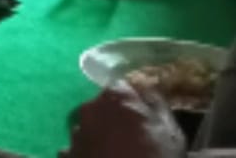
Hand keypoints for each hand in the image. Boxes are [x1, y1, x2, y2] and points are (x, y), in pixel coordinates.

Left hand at [60, 82, 185, 157]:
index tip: (141, 113)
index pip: (121, 88)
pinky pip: (78, 150)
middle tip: (132, 140)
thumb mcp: (171, 133)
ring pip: (89, 130)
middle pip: (102, 109)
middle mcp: (90, 109)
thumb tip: (148, 90)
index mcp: (116, 98)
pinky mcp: (67, 154)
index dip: (131, 101)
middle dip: (114, 120)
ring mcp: (76, 133)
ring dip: (100, 138)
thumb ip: (157, 106)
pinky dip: (88, 156)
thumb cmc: (155, 157)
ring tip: (116, 155)